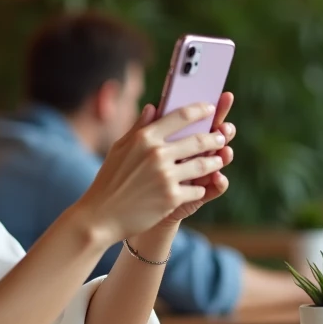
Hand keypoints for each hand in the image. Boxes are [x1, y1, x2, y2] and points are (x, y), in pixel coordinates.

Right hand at [76, 97, 232, 243]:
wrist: (101, 216)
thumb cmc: (109, 180)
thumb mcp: (119, 148)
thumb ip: (139, 128)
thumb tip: (153, 107)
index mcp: (144, 137)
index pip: (180, 116)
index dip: (200, 110)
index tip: (211, 109)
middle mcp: (156, 153)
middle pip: (198, 140)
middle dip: (215, 137)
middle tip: (221, 136)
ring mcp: (165, 176)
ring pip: (204, 165)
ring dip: (215, 161)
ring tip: (219, 159)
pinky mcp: (172, 198)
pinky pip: (197, 189)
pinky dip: (200, 187)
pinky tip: (199, 186)